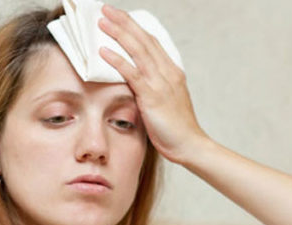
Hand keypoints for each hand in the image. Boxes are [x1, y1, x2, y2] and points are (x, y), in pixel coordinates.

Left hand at [97, 4, 209, 163]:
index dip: (135, 27)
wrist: (190, 145)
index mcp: (172, 72)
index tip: (120, 17)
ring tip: (102, 22)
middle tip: (106, 9)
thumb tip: (132, 80)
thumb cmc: (176, 128)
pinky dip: (117, 60)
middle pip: (144, 40)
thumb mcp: (166, 101)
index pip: (152, 42)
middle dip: (124, 22)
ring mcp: (161, 83)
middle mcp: (168, 73)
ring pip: (138, 51)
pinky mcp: (153, 96)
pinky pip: (132, 73)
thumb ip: (151, 87)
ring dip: (118, 34)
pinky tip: (103, 51)